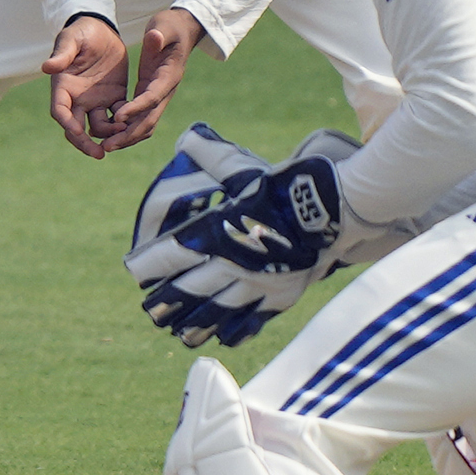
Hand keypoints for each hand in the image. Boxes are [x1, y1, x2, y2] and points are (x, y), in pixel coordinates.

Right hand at [41, 15, 124, 153]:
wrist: (100, 28)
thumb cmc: (81, 32)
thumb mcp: (71, 40)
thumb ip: (62, 54)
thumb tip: (47, 67)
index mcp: (63, 87)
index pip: (60, 111)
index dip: (67, 124)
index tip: (77, 132)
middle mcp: (77, 98)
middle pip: (76, 128)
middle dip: (85, 143)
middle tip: (98, 155)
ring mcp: (95, 100)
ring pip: (98, 127)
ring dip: (109, 135)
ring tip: (123, 135)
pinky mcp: (114, 97)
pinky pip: (118, 117)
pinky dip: (123, 124)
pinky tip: (133, 126)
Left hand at [88, 8, 207, 155]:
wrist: (181, 31)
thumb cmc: (170, 27)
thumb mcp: (164, 26)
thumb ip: (159, 35)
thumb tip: (153, 36)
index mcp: (169, 75)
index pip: (152, 96)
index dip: (136, 107)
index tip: (118, 116)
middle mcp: (165, 90)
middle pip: (149, 119)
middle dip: (128, 134)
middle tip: (107, 146)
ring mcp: (158, 95)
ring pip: (144, 124)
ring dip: (126, 137)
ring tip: (104, 147)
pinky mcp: (150, 95)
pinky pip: (139, 117)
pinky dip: (125, 128)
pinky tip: (106, 134)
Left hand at [125, 122, 320, 343]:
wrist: (341, 206)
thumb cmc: (289, 183)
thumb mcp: (245, 168)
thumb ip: (212, 155)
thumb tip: (187, 135)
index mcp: (219, 232)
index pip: (170, 255)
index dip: (148, 265)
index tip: (134, 271)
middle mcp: (234, 263)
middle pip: (188, 290)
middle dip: (165, 302)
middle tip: (149, 310)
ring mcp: (260, 283)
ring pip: (217, 312)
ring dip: (193, 324)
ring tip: (177, 333)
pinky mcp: (284, 295)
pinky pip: (253, 320)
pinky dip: (234, 331)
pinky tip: (222, 338)